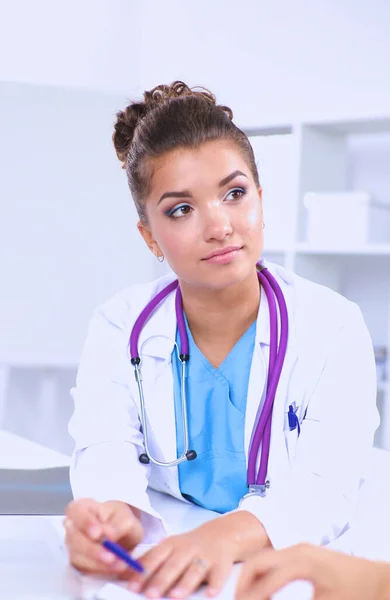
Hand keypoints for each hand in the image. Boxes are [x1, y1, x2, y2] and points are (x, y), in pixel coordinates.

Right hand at [64, 498, 143, 575]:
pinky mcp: (77, 562)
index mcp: (84, 507)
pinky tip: (114, 568)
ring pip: (77, 556)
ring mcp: (73, 545)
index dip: (84, 522)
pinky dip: (100, 570)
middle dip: (93, 549)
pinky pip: (83, 569)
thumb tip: (108, 535)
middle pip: (74, 537)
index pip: (76, 510)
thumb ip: (118, 525)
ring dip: (99, 563)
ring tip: (120, 564)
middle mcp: (74, 526)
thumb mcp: (126, 519)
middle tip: (111, 557)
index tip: (98, 534)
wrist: (125, 538)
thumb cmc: (121, 522)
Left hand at [126, 510, 268, 598]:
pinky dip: (215, 584)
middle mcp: (187, 549)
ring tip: (175, 596)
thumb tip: (121, 574)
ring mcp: (205, 556)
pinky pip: (219, 575)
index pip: (155, 558)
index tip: (132, 586)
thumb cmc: (188, 547)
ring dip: (185, 583)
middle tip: (150, 595)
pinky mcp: (221, 564)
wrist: (220, 535)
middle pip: (173, 565)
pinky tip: (210, 594)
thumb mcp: (168, 548)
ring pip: (194, 570)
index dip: (143, 572)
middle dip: (161, 580)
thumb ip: (149, 561)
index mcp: (171, 545)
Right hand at [236, 543, 389, 599]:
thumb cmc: (355, 593)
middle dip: (243, 582)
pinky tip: (261, 588)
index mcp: (302, 562)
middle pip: (258, 561)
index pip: (267, 579)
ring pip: (264, 557)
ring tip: (245, 596)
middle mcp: (298, 550)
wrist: (377, 579)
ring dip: (251, 576)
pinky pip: (274, 558)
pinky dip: (262, 571)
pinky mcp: (303, 552)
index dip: (251, 597)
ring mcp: (300, 548)